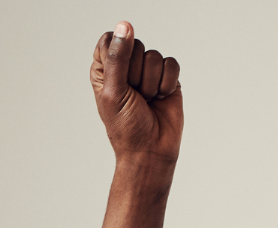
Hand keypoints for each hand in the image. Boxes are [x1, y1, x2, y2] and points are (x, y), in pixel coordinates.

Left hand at [91, 22, 181, 166]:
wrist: (151, 152)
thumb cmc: (126, 128)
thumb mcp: (113, 92)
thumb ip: (118, 57)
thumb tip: (125, 26)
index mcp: (106, 68)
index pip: (110, 39)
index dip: (118, 55)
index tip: (119, 79)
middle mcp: (127, 67)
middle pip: (135, 45)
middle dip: (136, 74)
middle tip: (135, 97)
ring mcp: (148, 72)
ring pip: (154, 55)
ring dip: (151, 84)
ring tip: (147, 101)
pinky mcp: (167, 79)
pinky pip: (171, 65)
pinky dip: (167, 84)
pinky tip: (161, 99)